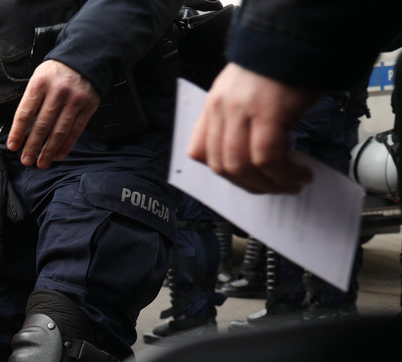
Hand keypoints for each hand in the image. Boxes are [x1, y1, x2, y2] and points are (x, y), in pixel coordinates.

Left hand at [7, 60, 99, 168]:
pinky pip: (76, 130)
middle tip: (26, 160)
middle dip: (33, 146)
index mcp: (40, 84)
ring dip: (49, 151)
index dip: (17, 132)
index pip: (25, 112)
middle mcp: (57, 92)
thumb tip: (21, 130)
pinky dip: (66, 145)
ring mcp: (74, 100)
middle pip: (42, 125)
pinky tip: (58, 155)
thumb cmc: (56, 73)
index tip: (13, 146)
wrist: (84, 59)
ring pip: (59, 131)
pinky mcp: (88, 107)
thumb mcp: (38, 78)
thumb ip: (31, 101)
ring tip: (41, 163)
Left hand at [187, 63, 320, 193]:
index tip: (244, 179)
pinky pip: (267, 157)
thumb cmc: (280, 64)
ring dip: (269, 184)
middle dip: (249, 185)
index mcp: (213, 105)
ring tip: (291, 183)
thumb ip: (241, 121)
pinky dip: (283, 173)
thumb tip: (257, 157)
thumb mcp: (247, 93)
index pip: (199, 151)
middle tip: (274, 188)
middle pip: (222, 165)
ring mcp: (241, 112)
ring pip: (242, 166)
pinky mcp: (267, 113)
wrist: (298, 36)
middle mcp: (221, 110)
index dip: (221, 172)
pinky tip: (298, 173)